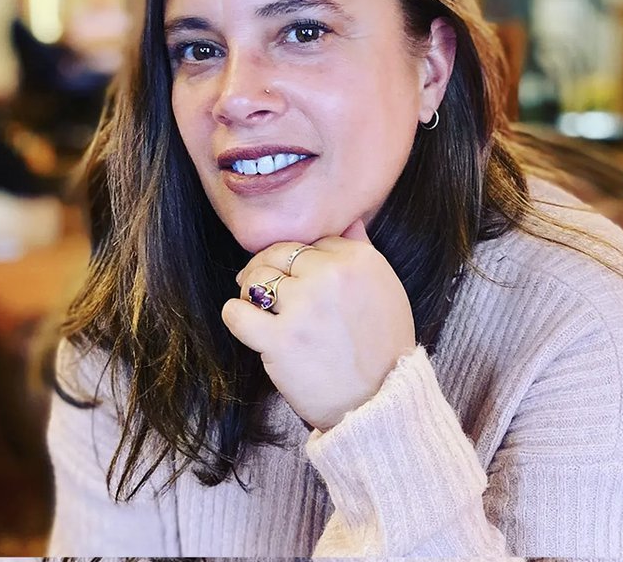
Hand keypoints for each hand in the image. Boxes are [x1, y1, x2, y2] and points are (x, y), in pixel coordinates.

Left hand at [220, 219, 417, 430]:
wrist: (380, 401)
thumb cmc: (383, 348)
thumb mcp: (386, 290)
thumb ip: (363, 251)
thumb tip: (348, 220)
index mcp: (359, 260)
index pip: (314, 241)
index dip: (301, 259)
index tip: (297, 276)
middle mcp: (330, 276)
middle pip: (280, 253)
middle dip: (267, 266)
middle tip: (260, 283)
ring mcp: (304, 307)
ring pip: (257, 279)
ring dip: (250, 290)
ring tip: (255, 305)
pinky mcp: (280, 340)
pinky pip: (238, 313)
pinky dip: (235, 315)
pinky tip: (243, 320)